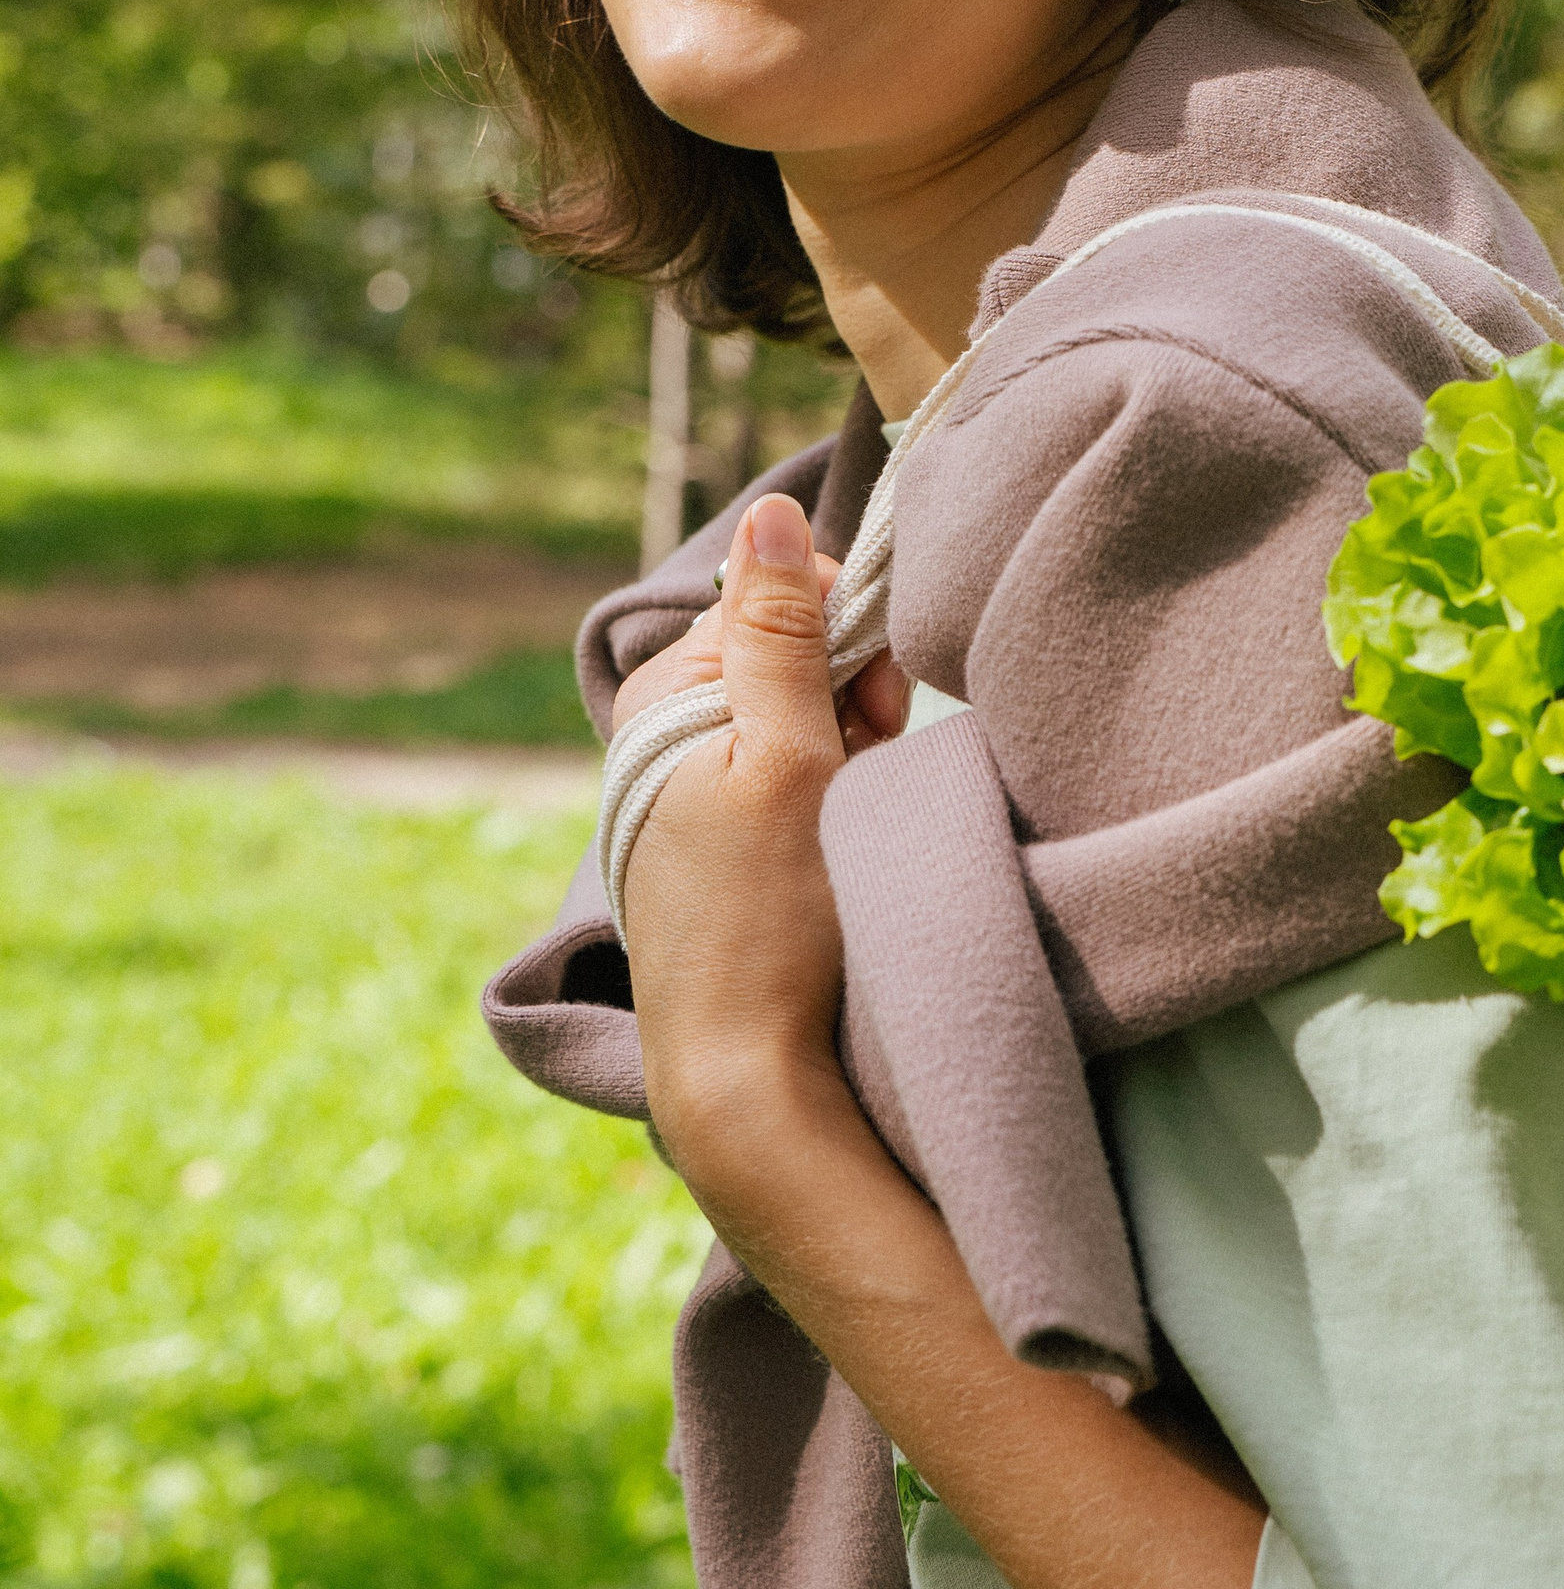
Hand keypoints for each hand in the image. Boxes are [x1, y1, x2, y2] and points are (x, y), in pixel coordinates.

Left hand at [618, 490, 907, 1217]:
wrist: (747, 1075)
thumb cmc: (766, 921)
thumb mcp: (784, 759)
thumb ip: (780, 632)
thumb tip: (770, 512)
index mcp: (665, 694)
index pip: (776, 591)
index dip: (845, 626)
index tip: (873, 695)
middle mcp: (671, 730)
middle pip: (795, 647)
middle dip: (856, 687)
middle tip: (867, 758)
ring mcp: (700, 786)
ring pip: (809, 709)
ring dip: (855, 740)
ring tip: (856, 806)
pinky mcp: (731, 835)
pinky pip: (801, 769)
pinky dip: (840, 785)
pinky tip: (846, 831)